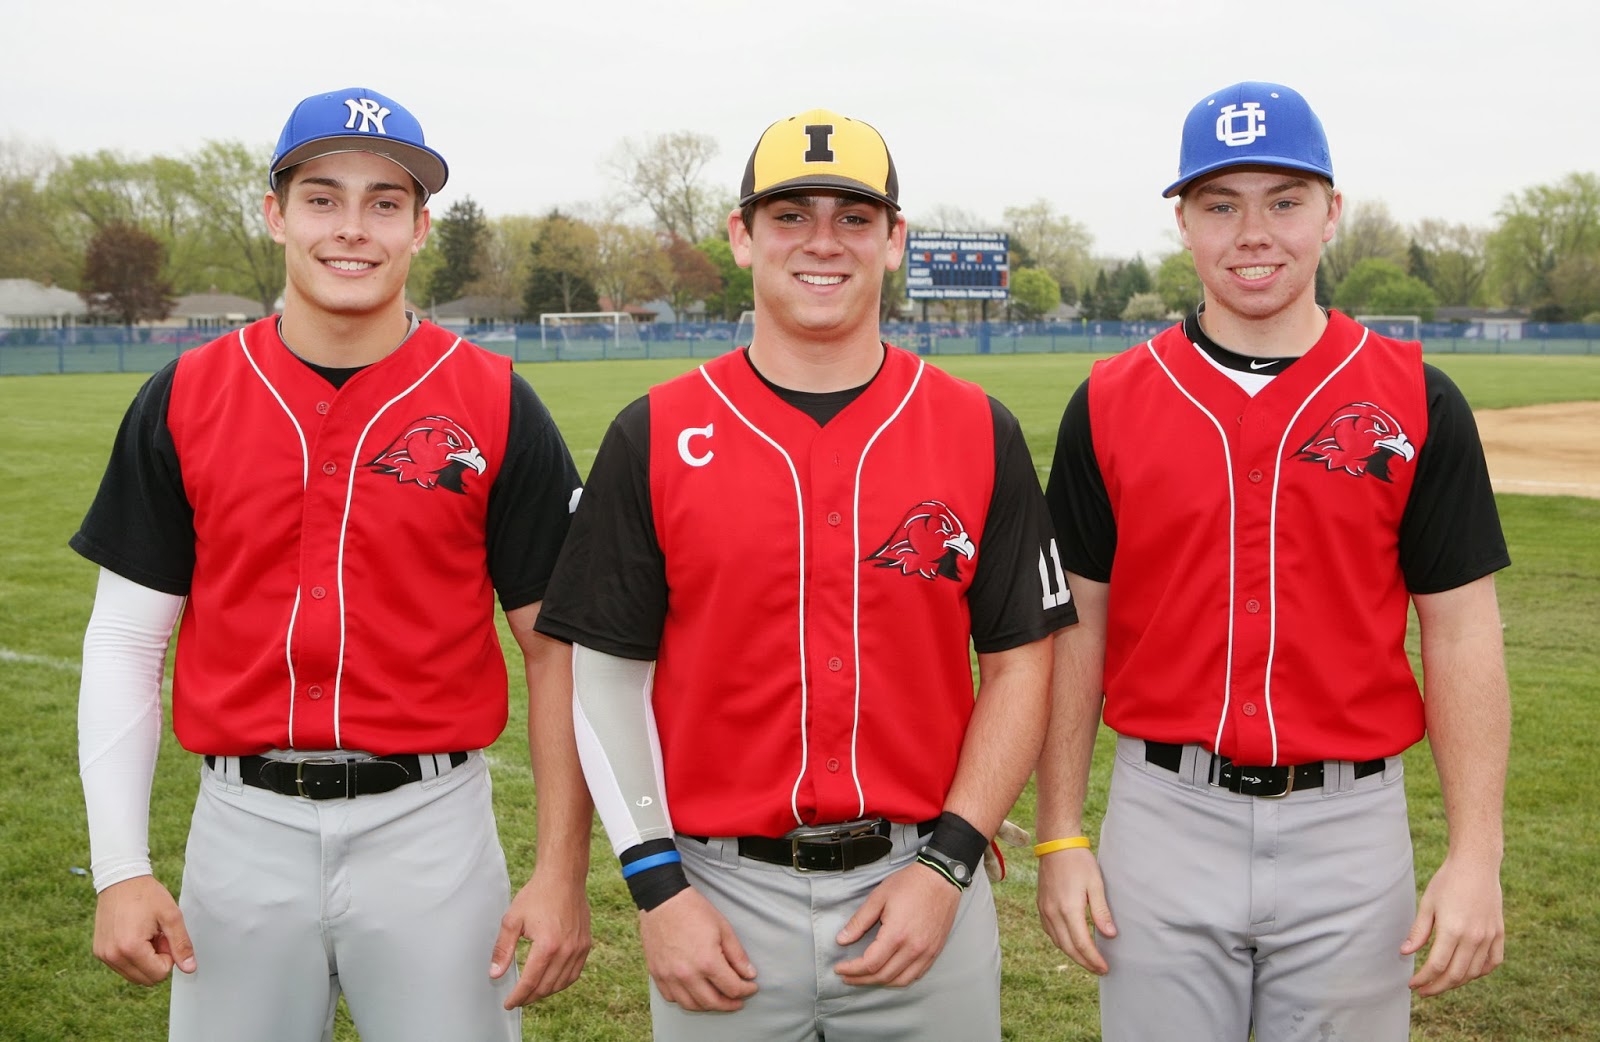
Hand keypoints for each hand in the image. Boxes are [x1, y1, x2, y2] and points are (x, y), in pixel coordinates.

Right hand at [92, 875, 195, 984]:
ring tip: (146, 933)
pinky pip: (122, 967)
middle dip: (157, 960)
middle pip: (146, 979)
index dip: (168, 956)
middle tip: (156, 935)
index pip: (159, 974)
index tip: (164, 935)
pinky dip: (133, 956)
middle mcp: (112, 956)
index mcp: (130, 948)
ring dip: (145, 959)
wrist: (120, 880)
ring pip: (134, 975)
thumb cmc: (147, 895)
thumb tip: (190, 969)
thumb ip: (181, 945)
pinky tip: (134, 934)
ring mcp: (103, 955)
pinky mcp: (99, 952)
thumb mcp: (171, 916)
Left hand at [490, 868, 591, 1006]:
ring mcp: (578, 948)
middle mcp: (566, 950)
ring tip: (532, 993)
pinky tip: (551, 982)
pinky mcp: (585, 945)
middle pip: (546, 986)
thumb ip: (503, 949)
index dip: (518, 996)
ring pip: (561, 983)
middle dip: (530, 997)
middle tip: (518, 999)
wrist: (563, 878)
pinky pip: (574, 973)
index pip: (530, 982)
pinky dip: (562, 983)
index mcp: (547, 945)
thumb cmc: (537, 895)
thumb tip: (495, 974)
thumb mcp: (513, 920)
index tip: (509, 1003)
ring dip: (545, 992)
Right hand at [639, 888, 757, 1011]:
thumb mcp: (723, 928)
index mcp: (707, 962)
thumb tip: (749, 974)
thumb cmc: (694, 910)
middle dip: (729, 1004)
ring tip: (717, 999)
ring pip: (691, 1005)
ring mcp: (669, 976)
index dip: (746, 990)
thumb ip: (737, 955)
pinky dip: (685, 1000)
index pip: (732, 988)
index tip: (751, 987)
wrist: (662, 900)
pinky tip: (694, 993)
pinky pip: (671, 997)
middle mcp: (687, 974)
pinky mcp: (656, 974)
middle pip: (712, 1003)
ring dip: (708, 1006)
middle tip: (738, 1001)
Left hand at [833, 861, 960, 986]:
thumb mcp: (879, 897)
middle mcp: (913, 948)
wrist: (940, 879)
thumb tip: (842, 940)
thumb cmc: (910, 884)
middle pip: (883, 976)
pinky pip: (916, 974)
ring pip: (900, 980)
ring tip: (865, 977)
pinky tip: (889, 973)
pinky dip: (899, 979)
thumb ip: (859, 921)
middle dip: (861, 979)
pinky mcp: (935, 951)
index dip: (852, 970)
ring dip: (880, 983)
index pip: (870, 964)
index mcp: (897, 934)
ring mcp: (926, 952)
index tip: (839, 969)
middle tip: (847, 976)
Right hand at [1036, 848, 1114, 973]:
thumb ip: (1101, 912)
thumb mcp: (1096, 884)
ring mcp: (1045, 910)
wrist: (1056, 844)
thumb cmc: (1079, 862)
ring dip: (1073, 955)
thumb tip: (1110, 935)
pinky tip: (1071, 943)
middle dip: (1085, 962)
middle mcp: (1053, 913)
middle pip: (1069, 948)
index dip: (1094, 959)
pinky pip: (1050, 932)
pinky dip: (1062, 942)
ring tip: (1088, 960)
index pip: (1082, 944)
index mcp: (1069, 909)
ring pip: (1058, 942)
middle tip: (1099, 970)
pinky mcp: (1041, 906)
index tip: (1105, 968)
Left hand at [1402, 853, 1503, 995]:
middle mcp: (1474, 938)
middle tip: (1423, 990)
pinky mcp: (1499, 933)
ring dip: (1457, 982)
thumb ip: (1418, 932)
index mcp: (1452, 930)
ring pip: (1474, 972)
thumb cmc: (1447, 881)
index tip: (1412, 984)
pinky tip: (1468, 972)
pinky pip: (1493, 962)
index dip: (1423, 979)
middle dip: (1438, 987)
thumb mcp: (1427, 904)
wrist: (1476, 865)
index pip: (1437, 966)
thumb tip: (1405, 953)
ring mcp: (1489, 937)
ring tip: (1441, 982)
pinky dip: (1480, 972)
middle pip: (1456, 975)